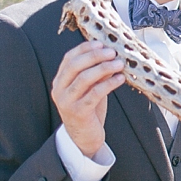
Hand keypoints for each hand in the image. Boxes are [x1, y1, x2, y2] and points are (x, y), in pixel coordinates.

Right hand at [51, 42, 124, 157]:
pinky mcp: (79, 112)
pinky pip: (95, 93)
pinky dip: (109, 84)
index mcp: (60, 81)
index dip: (84, 48)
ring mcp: (67, 102)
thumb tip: (111, 55)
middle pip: (75, 66)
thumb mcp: (89, 88)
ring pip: (85, 78)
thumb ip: (95, 74)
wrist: (83, 137)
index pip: (69, 58)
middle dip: (95, 56)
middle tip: (112, 52)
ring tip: (119, 64)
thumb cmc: (88, 109)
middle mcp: (60, 90)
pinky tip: (120, 79)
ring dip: (104, 68)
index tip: (101, 43)